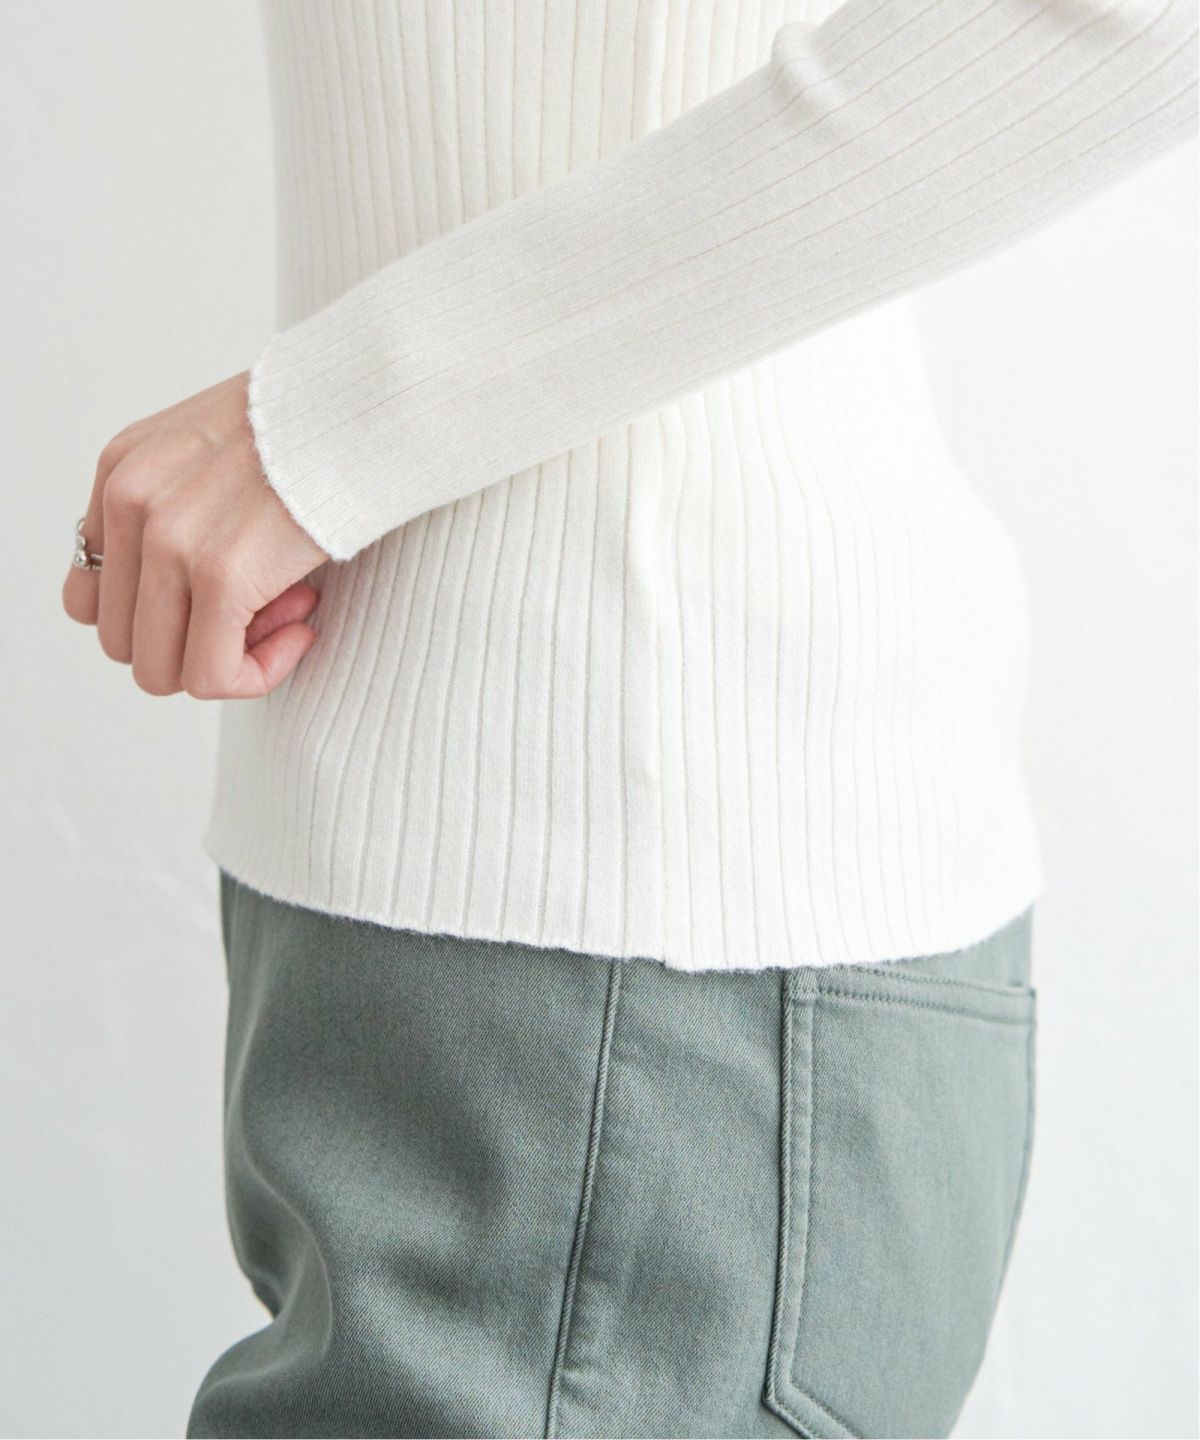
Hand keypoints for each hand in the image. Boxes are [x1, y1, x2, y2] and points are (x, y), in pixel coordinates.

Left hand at [62, 372, 328, 697]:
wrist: (372, 402)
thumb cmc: (319, 425)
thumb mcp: (217, 446)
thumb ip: (181, 506)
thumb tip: (192, 599)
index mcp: (121, 470)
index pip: (92, 596)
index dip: (162, 616)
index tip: (227, 597)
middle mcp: (131, 503)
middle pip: (123, 641)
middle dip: (196, 643)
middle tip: (270, 608)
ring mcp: (170, 542)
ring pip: (159, 671)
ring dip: (228, 661)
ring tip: (291, 611)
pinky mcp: (222, 577)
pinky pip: (213, 678)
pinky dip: (259, 673)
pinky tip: (306, 627)